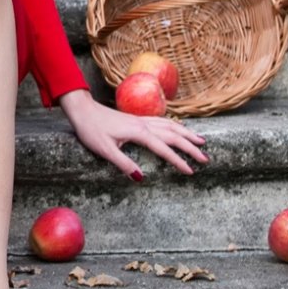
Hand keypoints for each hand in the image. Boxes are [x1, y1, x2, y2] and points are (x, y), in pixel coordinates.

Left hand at [57, 89, 208, 181]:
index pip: (164, 149)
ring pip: (170, 125)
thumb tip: (141, 178)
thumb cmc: (91, 130)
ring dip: (186, 134)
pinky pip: (162, 121)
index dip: (178, 161)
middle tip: (205, 158)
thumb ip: (123, 163)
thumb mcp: (104, 150)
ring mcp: (141, 120)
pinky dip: (175, 125)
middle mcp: (144, 124)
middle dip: (190, 147)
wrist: (82, 110)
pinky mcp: (137, 119)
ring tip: (201, 141)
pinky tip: (179, 128)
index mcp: (138, 132)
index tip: (191, 171)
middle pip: (173, 135)